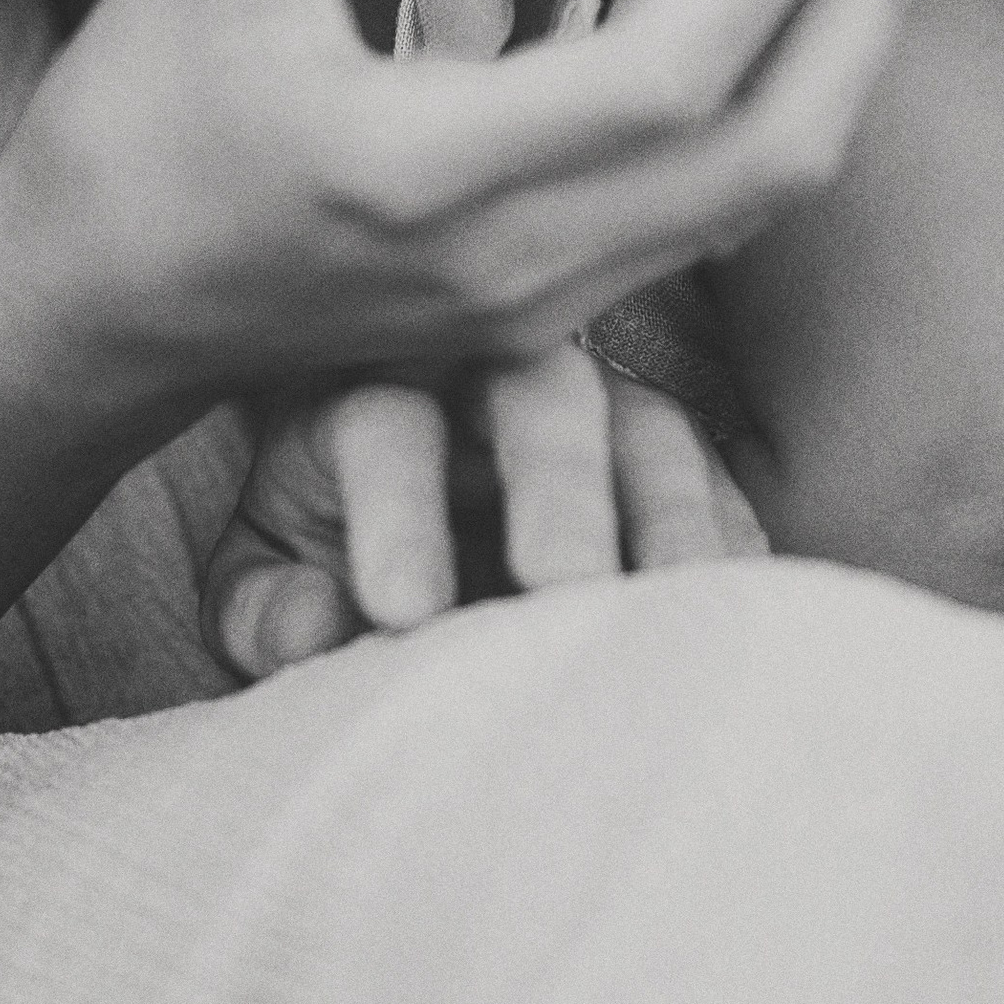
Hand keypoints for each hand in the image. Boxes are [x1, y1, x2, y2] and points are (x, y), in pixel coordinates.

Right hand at [0, 0, 923, 417]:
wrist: (90, 312)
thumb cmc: (128, 132)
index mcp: (424, 172)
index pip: (668, 79)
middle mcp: (510, 261)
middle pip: (773, 157)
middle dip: (862, 5)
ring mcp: (537, 303)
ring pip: (760, 194)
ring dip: (832, 52)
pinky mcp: (541, 313)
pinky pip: (703, 206)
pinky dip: (761, 97)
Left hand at [199, 355, 768, 677]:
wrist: (399, 510)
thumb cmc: (325, 541)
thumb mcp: (266, 572)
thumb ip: (266, 604)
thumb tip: (307, 628)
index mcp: (366, 390)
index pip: (382, 425)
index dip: (394, 513)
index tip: (400, 612)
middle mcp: (488, 374)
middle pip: (535, 394)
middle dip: (554, 485)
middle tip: (562, 585)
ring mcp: (595, 407)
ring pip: (645, 427)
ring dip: (668, 515)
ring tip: (675, 611)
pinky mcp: (668, 450)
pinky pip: (716, 475)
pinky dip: (729, 536)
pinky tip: (737, 606)